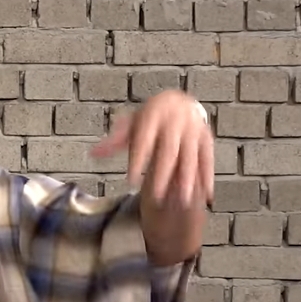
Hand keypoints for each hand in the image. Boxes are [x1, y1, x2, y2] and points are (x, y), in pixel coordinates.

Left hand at [91, 90, 213, 206]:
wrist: (179, 99)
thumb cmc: (150, 117)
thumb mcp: (131, 122)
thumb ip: (115, 139)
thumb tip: (93, 153)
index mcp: (152, 117)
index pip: (143, 142)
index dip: (137, 161)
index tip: (130, 181)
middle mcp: (174, 123)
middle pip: (168, 152)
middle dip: (162, 175)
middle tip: (155, 197)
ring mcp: (192, 130)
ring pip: (191, 157)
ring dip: (188, 180)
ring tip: (184, 202)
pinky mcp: (206, 138)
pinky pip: (208, 158)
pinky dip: (207, 177)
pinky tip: (206, 195)